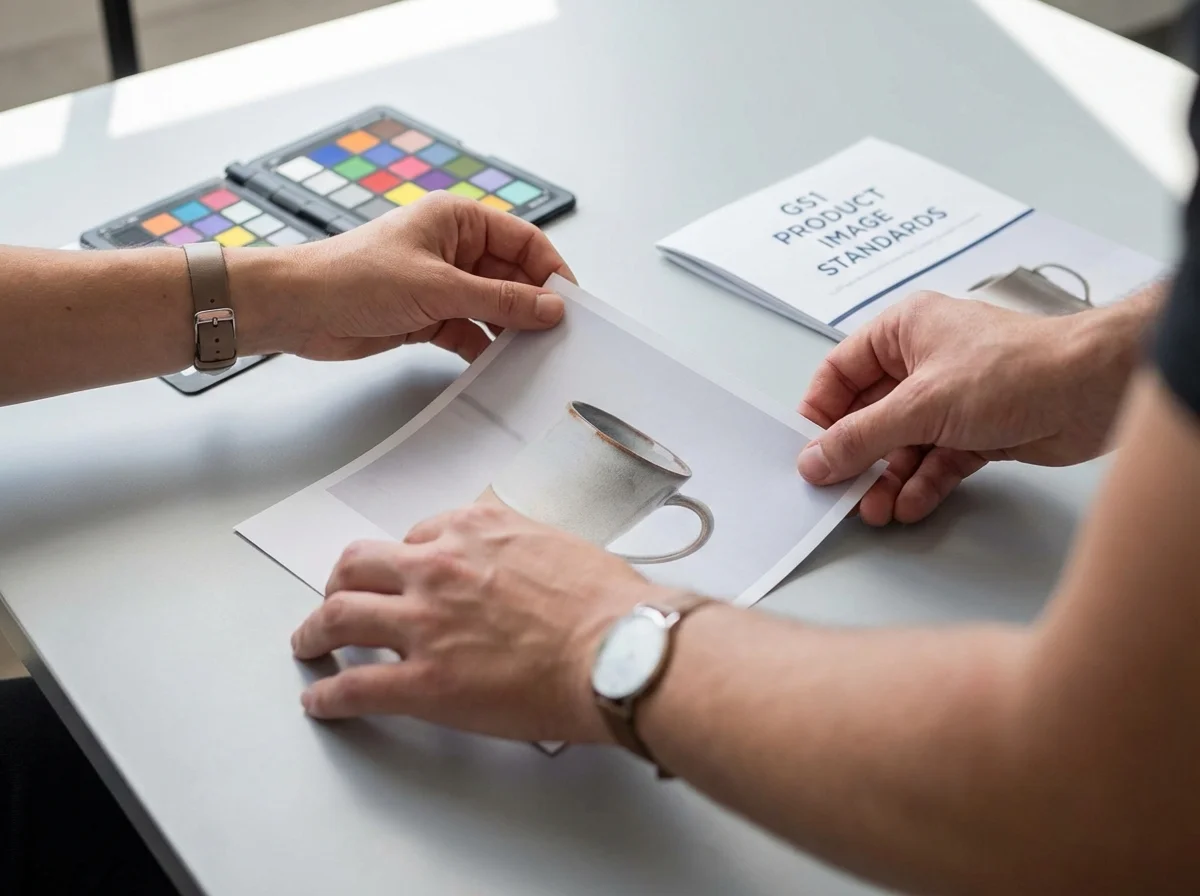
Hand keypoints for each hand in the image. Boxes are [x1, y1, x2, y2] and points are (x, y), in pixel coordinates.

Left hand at [231, 192, 573, 362]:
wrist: (298, 308)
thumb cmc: (355, 277)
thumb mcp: (439, 288)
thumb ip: (500, 300)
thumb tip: (552, 308)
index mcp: (459, 221)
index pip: (524, 242)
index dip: (551, 272)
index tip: (572, 307)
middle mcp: (454, 249)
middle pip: (512, 277)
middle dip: (533, 307)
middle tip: (560, 339)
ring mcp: (442, 284)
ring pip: (493, 308)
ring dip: (510, 332)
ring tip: (535, 358)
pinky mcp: (428, 316)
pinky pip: (471, 332)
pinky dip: (485, 349)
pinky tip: (500, 369)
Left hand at [290, 502, 662, 742]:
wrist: (619, 650)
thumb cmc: (607, 605)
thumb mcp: (559, 545)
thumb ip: (520, 548)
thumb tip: (517, 566)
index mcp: (473, 530)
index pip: (415, 538)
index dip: (404, 561)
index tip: (402, 575)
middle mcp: (437, 568)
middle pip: (358, 565)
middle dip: (341, 583)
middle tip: (336, 599)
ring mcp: (424, 624)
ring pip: (338, 616)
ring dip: (313, 631)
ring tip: (307, 644)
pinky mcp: (423, 681)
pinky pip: (354, 687)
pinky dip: (328, 696)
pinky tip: (321, 702)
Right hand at [796, 288, 1156, 524]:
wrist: (1094, 389)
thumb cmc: (1013, 370)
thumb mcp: (920, 405)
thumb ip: (861, 437)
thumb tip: (814, 460)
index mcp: (903, 332)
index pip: (841, 372)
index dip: (821, 412)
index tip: (808, 451)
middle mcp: (924, 362)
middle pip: (871, 415)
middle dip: (857, 457)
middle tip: (839, 492)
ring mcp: (952, 399)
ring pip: (903, 445)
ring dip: (888, 479)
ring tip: (874, 510)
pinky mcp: (979, 432)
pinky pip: (936, 461)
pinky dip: (922, 484)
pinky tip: (910, 505)